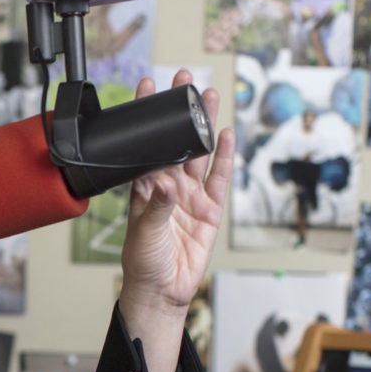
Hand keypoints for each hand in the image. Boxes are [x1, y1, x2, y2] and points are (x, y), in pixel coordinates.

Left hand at [118, 69, 234, 317]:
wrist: (163, 291)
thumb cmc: (144, 263)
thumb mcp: (144, 234)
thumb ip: (157, 208)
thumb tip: (166, 184)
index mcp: (144, 188)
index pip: (144, 145)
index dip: (146, 117)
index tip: (147, 87)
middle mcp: (167, 186)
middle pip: (175, 141)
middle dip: (179, 111)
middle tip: (184, 80)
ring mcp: (190, 196)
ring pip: (199, 153)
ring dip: (203, 125)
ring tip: (207, 96)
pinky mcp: (210, 209)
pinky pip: (219, 177)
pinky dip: (224, 156)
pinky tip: (227, 133)